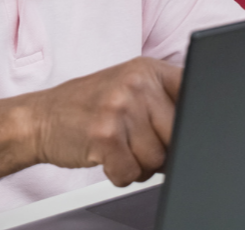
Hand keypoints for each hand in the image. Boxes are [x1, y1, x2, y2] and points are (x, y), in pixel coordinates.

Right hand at [29, 57, 181, 186]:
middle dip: (164, 151)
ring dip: (140, 166)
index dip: (195, 118)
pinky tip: (106, 158)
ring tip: (120, 148)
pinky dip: (120, 175)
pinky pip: (131, 173)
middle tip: (139, 144)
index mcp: (148, 69)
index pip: (193, 90)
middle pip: (178, 134)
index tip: (189, 130)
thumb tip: (203, 127)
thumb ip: (164, 99)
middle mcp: (136, 83)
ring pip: (156, 159)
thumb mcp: (129, 87)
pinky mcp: (104, 135)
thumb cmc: (90, 106)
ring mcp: (120, 106)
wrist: (41, 117)